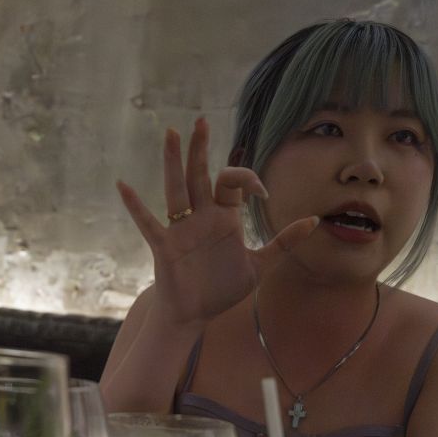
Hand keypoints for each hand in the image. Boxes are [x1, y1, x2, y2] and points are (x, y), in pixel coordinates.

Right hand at [117, 118, 318, 324]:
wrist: (194, 315)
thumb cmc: (221, 289)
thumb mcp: (259, 265)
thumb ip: (284, 242)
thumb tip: (315, 221)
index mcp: (223, 217)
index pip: (233, 183)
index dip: (249, 180)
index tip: (262, 194)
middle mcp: (201, 216)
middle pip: (200, 174)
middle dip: (200, 149)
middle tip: (200, 121)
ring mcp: (181, 229)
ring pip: (176, 188)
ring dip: (173, 162)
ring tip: (171, 134)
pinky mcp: (164, 245)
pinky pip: (148, 222)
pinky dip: (134, 205)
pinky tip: (123, 185)